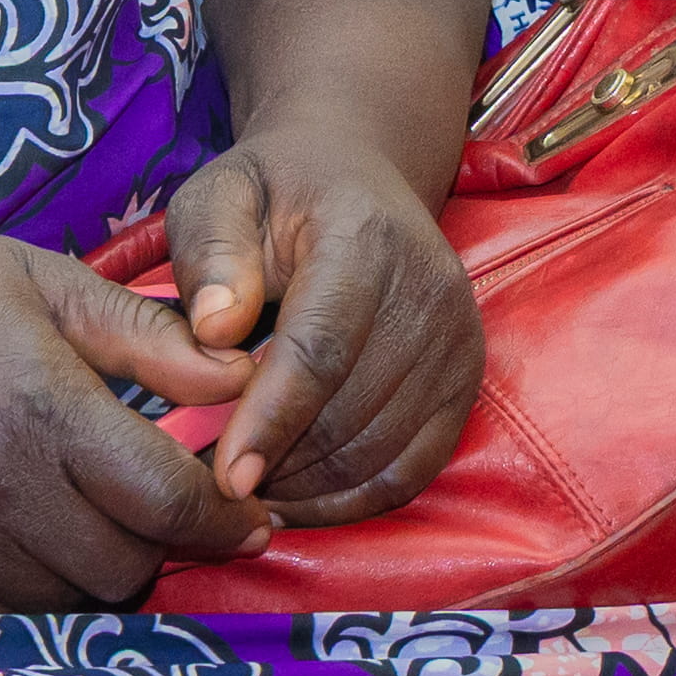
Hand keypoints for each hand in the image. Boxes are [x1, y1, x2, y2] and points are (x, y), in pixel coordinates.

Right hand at [0, 212, 267, 606]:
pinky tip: (24, 540)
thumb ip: (143, 334)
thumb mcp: (36, 277)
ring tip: (86, 515)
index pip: (169, 499)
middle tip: (155, 506)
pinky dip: (28, 592)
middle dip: (162, 544)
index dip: (224, 516)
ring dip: (96, 570)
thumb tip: (241, 374)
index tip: (246, 512)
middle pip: (127, 567)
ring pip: (66, 602)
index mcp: (41, 405)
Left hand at [157, 114, 477, 520]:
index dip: (272, 420)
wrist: (356, 175)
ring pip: (382, 451)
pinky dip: (355, 500)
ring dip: (312, 490)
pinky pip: (414, 468)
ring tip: (251, 494)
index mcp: (364, 235)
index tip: (226, 478)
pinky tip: (300, 500)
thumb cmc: (275, 191)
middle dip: (282, 465)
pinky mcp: (467, 379)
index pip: (321, 347)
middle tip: (217, 490)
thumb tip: (215, 330)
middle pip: (352, 412)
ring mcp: (457, 338)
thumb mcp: (220, 194)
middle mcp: (427, 288)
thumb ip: (208, 252)